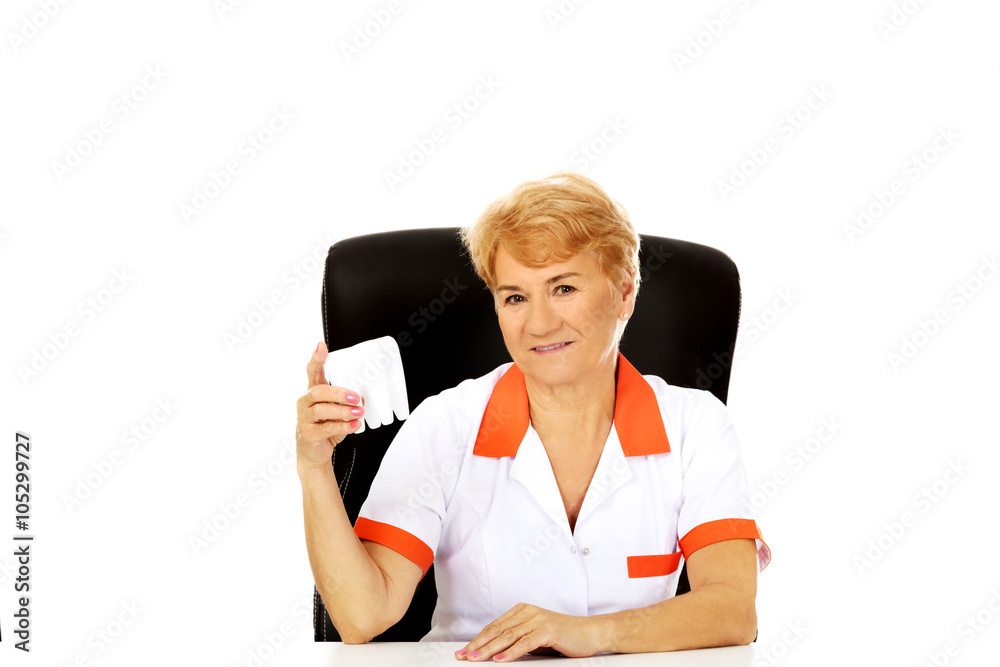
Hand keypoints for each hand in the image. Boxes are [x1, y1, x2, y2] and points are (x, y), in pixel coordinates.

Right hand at [295, 341, 364, 471]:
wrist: (314, 453)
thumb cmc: (326, 427)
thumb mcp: (337, 411)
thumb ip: (347, 402)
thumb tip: (362, 397)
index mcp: (313, 392)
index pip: (313, 371)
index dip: (317, 358)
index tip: (321, 346)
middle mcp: (305, 402)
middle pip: (318, 391)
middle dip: (338, 393)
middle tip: (355, 397)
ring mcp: (304, 418)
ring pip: (321, 410)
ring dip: (343, 411)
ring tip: (358, 412)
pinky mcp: (308, 434)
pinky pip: (326, 428)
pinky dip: (343, 426)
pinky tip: (354, 425)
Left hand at [455, 604, 602, 661]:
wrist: (591, 633)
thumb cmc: (563, 637)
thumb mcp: (535, 637)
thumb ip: (517, 640)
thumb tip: (494, 652)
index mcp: (522, 611)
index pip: (494, 627)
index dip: (477, 639)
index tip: (464, 651)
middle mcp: (528, 612)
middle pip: (497, 630)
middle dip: (478, 645)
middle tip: (463, 656)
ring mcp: (537, 619)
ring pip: (507, 636)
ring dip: (489, 649)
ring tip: (475, 659)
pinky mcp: (548, 629)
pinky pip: (525, 642)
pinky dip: (510, 652)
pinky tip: (499, 659)